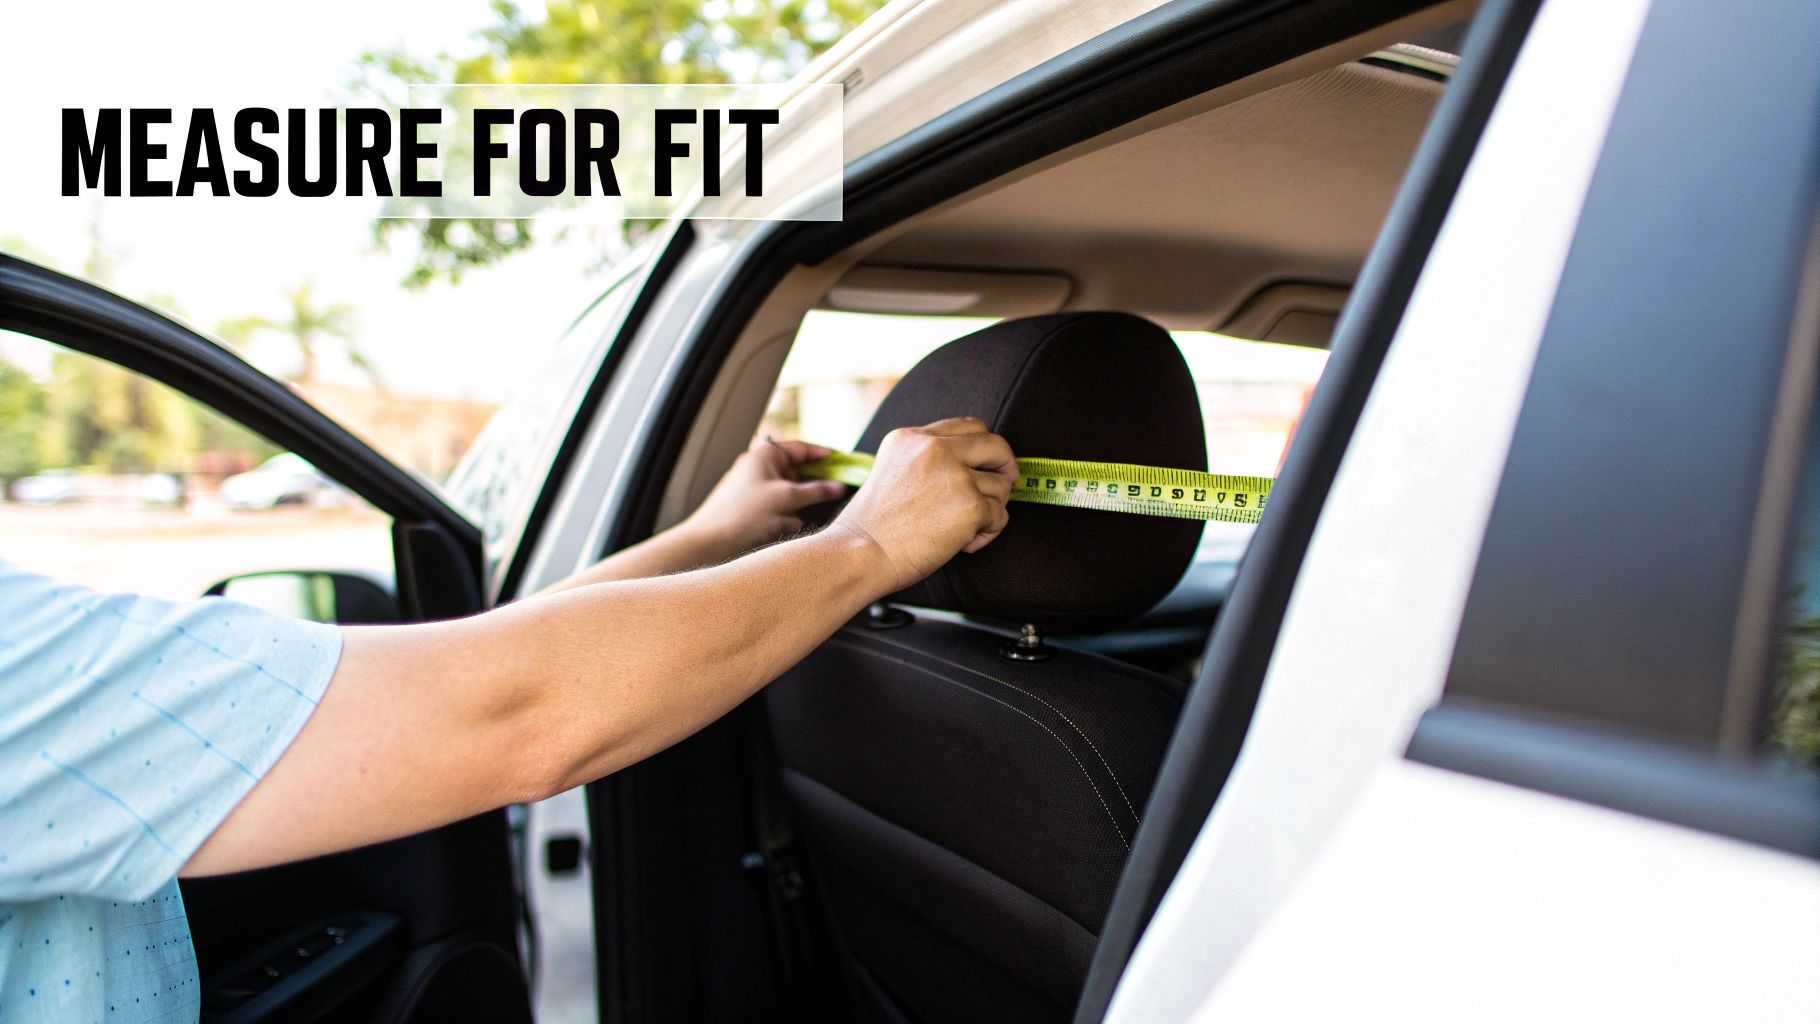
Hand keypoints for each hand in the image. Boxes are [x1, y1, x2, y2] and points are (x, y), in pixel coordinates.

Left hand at [681, 437, 849, 559]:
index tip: (843, 463)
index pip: (801, 448)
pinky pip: (780, 511)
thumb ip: (816, 491)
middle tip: (832, 495)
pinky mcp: (754, 510)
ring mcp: (756, 490)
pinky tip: (784, 529)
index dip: (824, 455)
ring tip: (795, 519)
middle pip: (798, 473)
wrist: (709, 543)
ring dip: (798, 508)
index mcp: (764, 455)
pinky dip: (786, 519)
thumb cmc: (741, 515)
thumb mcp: (786, 499)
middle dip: (811, 489)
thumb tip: (838, 487)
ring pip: (791, 495)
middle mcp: (759, 469)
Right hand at [832, 418, 1016, 590]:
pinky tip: (963, 544)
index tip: (986, 467)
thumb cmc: (874, 527)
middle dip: (1005, 468)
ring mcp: (955, 475)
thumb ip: (928, 461)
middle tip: (1001, 489)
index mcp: (912, 437)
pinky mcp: (970, 505)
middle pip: (996, 445)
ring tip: (964, 529)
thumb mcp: (893, 471)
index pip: (970, 426)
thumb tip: (973, 468)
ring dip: (991, 509)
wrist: (860, 554)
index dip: (984, 448)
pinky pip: (1000, 515)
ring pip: (1001, 485)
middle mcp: (935, 448)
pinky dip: (987, 533)